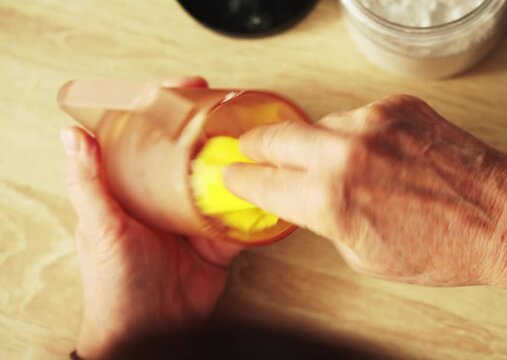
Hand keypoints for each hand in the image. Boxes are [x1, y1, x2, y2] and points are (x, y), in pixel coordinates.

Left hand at [61, 77, 244, 358]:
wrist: (151, 328)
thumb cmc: (115, 283)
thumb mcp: (100, 227)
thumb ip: (89, 183)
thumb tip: (72, 136)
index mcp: (136, 189)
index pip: (150, 138)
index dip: (166, 109)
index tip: (184, 88)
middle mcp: (167, 198)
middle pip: (191, 153)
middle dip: (210, 128)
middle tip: (229, 105)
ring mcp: (196, 218)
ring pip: (220, 180)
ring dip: (236, 161)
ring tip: (255, 139)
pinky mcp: (219, 240)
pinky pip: (241, 217)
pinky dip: (255, 204)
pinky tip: (267, 187)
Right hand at [225, 95, 506, 285]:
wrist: (496, 216)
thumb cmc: (442, 246)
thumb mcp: (363, 255)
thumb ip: (324, 220)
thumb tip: (304, 199)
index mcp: (330, 200)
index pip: (261, 182)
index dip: (241, 180)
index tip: (234, 175)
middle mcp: (345, 154)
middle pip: (274, 136)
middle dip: (259, 147)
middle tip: (255, 151)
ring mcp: (371, 124)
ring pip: (319, 124)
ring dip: (317, 143)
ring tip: (340, 164)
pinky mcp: (396, 107)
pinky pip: (357, 116)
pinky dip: (357, 134)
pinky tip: (376, 154)